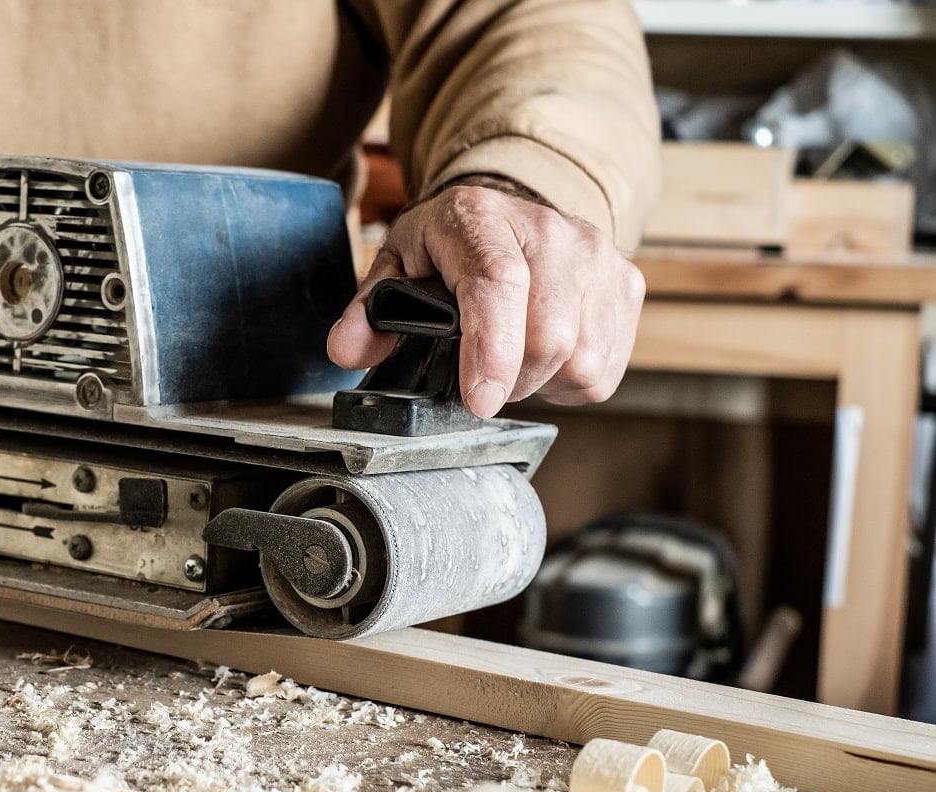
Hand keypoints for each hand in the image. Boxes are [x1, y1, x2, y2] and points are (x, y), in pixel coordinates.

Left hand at [326, 181, 645, 416]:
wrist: (513, 209)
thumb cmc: (452, 244)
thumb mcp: (399, 264)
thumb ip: (368, 310)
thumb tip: (346, 351)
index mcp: (480, 218)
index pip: (497, 284)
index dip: (491, 349)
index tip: (480, 400)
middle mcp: (550, 230)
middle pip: (547, 338)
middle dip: (507, 379)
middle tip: (479, 371)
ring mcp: (598, 257)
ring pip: (579, 361)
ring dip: (538, 381)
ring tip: (511, 354)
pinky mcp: (627, 286)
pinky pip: (603, 369)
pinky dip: (568, 379)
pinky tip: (545, 354)